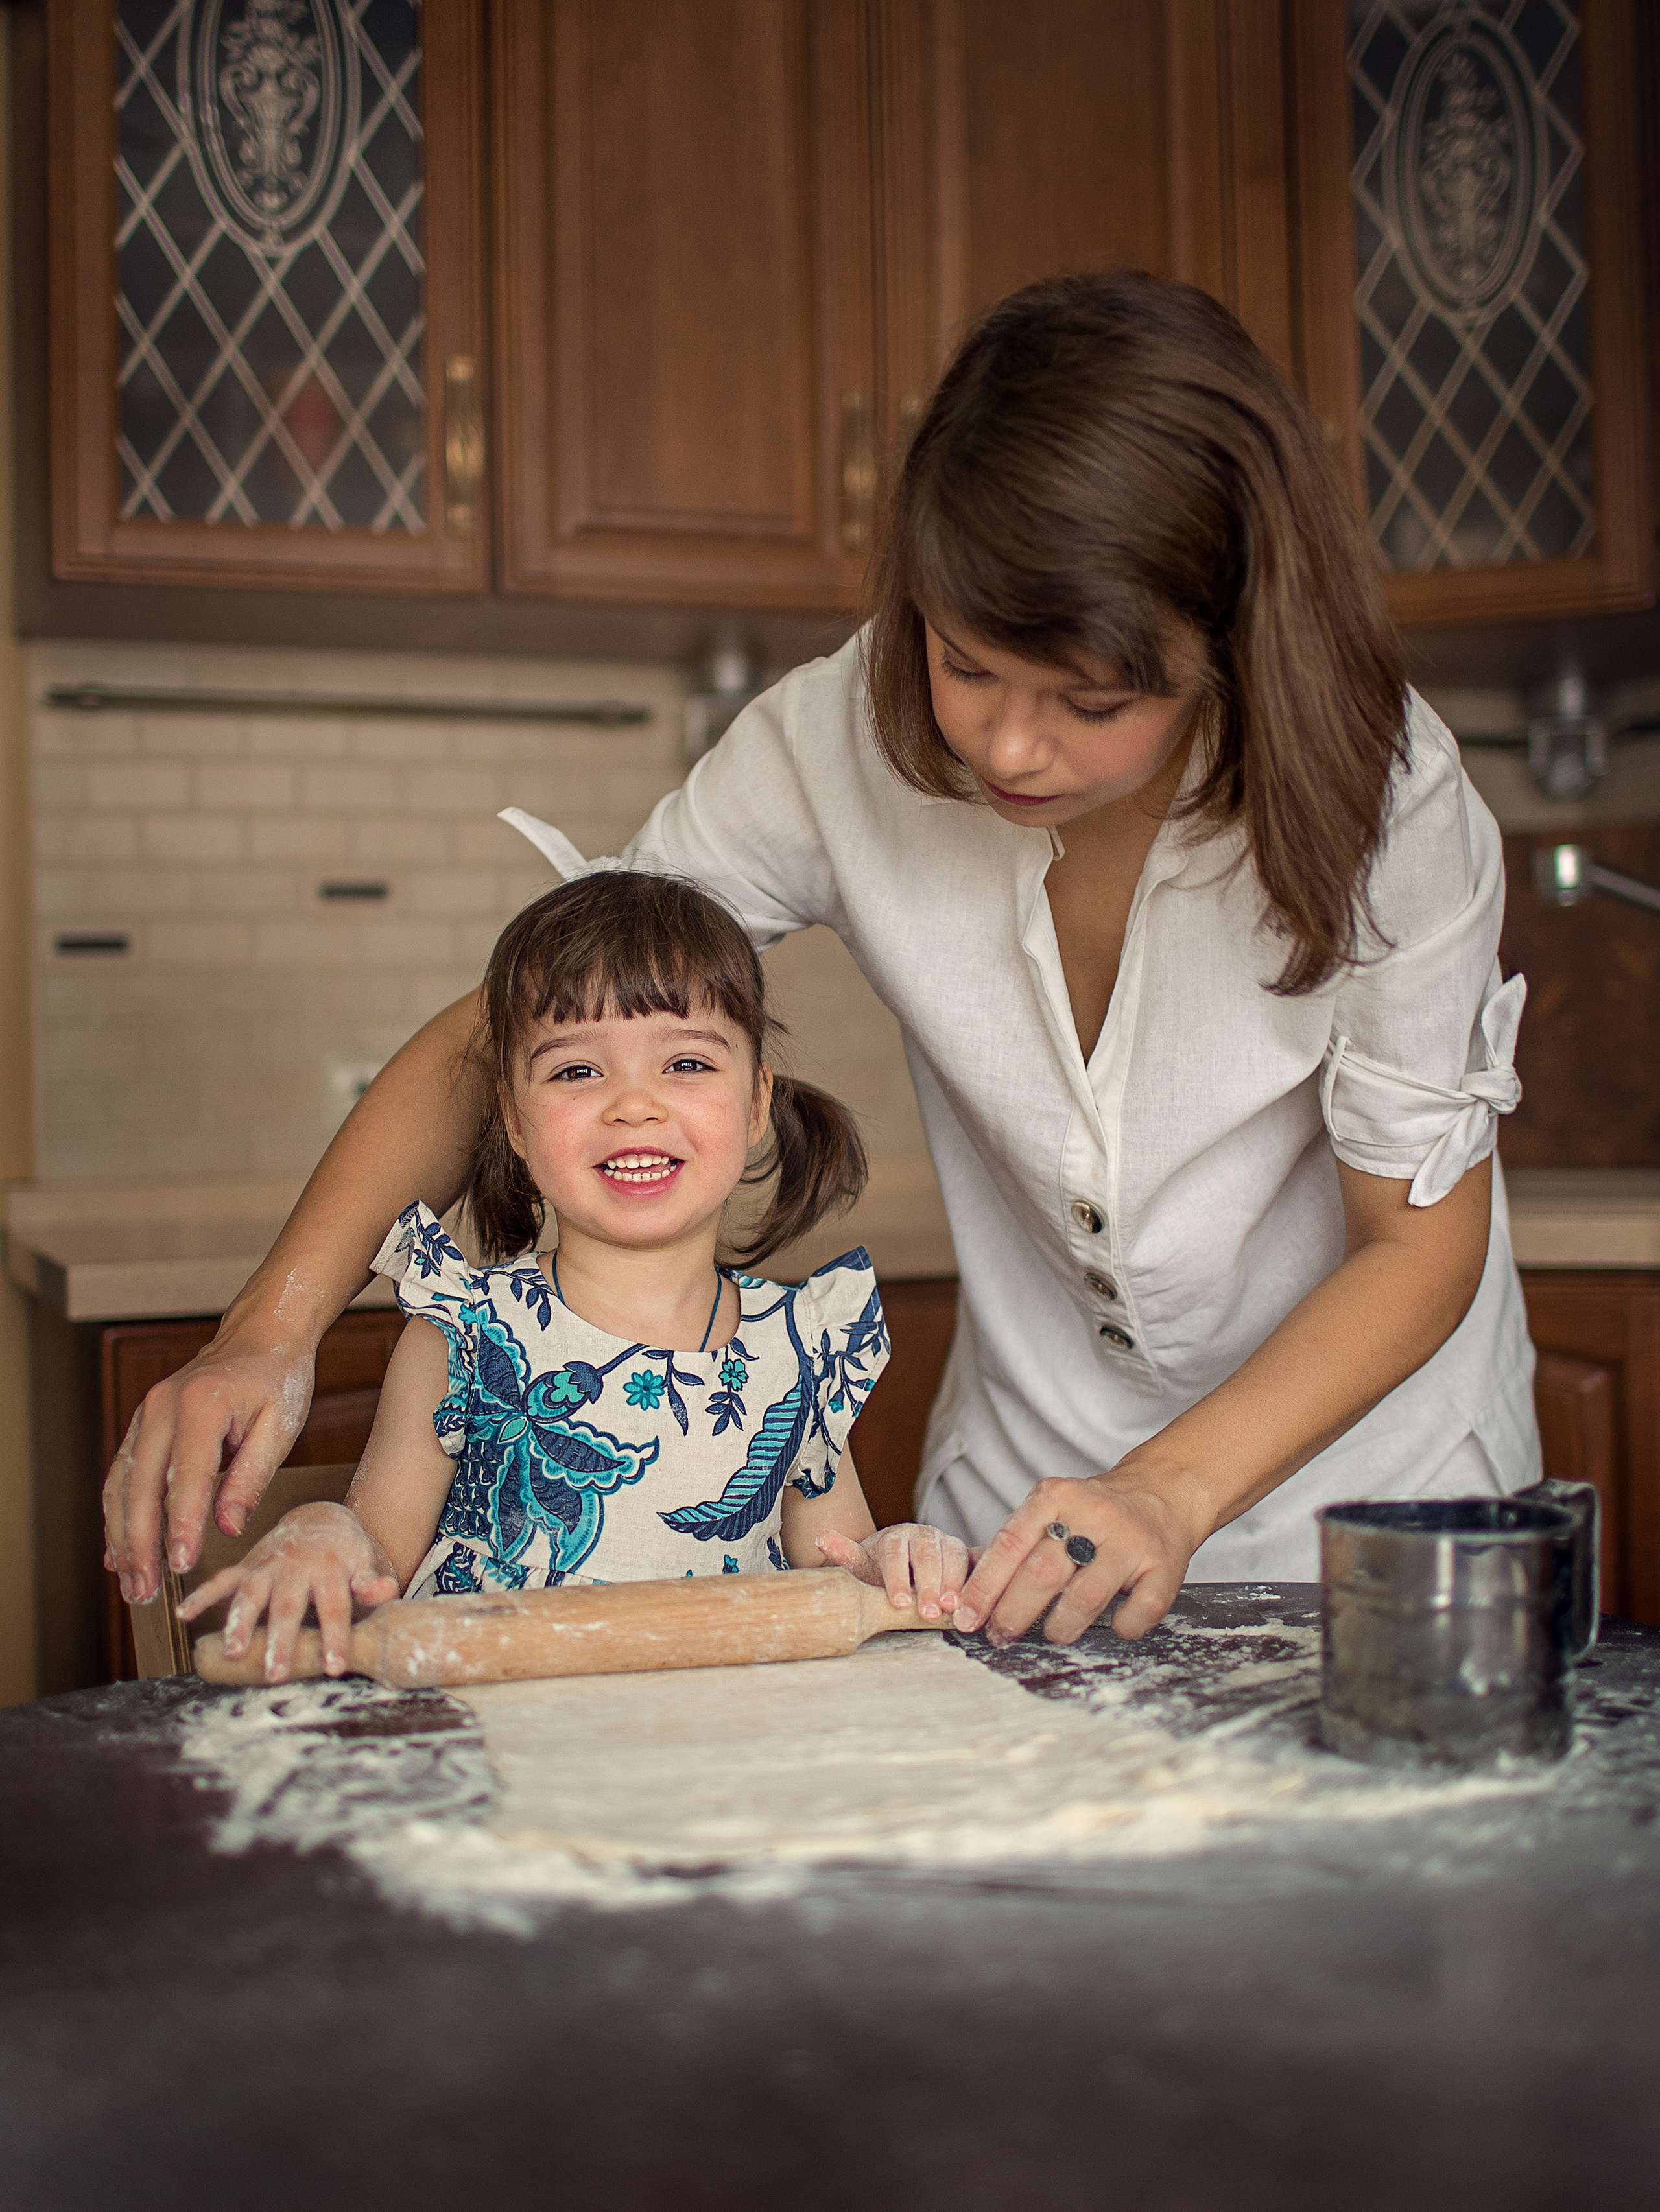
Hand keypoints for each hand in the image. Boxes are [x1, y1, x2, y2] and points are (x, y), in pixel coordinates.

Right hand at [103, 1328, 317, 1607]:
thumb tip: (227, 1528)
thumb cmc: (278, 1379)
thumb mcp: (280, 1425)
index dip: (181, 1525)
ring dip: (122, 1537)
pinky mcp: (142, 1423)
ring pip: (121, 1485)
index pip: (186, 1478)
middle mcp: (162, 1408)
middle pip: (140, 1487)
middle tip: (145, 1592)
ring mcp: (146, 1414)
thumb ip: (252, 1477)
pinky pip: (123, 1475)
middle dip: (140, 1544)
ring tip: (131, 1584)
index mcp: (202, 1406)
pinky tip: (118, 1550)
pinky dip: (118, 1515)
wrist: (261, 1335)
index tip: (181, 1566)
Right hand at [177, 1504, 397, 1682]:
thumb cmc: (346, 1554)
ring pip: (250, 1594)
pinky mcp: (247, 1565)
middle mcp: (296, 1567)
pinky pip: (221, 1579)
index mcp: (330, 1569)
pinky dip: (202, 1595)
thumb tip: (386, 1590)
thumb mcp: (365, 1563)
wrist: (321, 1519)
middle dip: (280, 1639)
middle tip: (275, 1674)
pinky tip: (182, 1614)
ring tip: (231, 1652)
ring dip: (239, 1622)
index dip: (334, 1637)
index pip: (334, 1607)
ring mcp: (267, 1565)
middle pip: (287, 1606)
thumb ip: (371, 1581)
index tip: (334, 1667)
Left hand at [816, 1523, 971, 1620]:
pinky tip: (980, 1599)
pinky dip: (978, 1579)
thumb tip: (820, 1537)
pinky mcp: (966, 1554)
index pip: (895, 1553)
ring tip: (953, 1609)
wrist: (903, 1566)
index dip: (897, 1577)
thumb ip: (845, 1553)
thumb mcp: (861, 1564)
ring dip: (955, 1583)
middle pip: (926, 1554)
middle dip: (929, 1584)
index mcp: (895, 1537)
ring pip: (954, 1556)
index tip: (898, 1602)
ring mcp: (946, 1543)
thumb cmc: (880, 1569)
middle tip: (930, 1611)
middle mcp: (923, 1535)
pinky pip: (975, 1563)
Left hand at [952, 1471, 1203, 1646]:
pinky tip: (1111, 1625)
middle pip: (1042, 1573)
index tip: (965, 1617)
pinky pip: (1139, 1610)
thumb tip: (963, 1589)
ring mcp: (1131, 1541)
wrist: (1163, 1494)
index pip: (1009, 1544)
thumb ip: (1011, 1544)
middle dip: (1012, 1613)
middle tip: (1000, 1635)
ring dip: (1060, 1626)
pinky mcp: (1165, 1566)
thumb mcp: (1049, 1511)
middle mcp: (1094, 1514)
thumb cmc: (1094, 1514)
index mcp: (1056, 1496)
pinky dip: (1121, 1627)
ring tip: (1052, 1633)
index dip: (983, 1586)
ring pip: (1085, 1596)